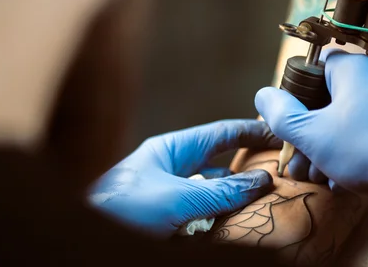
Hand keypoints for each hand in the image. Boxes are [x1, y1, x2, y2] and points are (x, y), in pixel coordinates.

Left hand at [89, 120, 279, 236]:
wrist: (89, 236)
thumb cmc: (121, 208)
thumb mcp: (177, 198)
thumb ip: (220, 192)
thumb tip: (260, 181)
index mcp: (171, 150)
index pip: (219, 134)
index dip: (250, 132)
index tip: (278, 134)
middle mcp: (171, 168)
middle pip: (218, 163)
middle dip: (247, 167)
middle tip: (278, 170)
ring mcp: (168, 193)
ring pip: (211, 190)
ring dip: (234, 195)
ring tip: (263, 199)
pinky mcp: (166, 218)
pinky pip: (201, 213)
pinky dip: (218, 216)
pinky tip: (232, 223)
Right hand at [255, 51, 367, 225]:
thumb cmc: (367, 150)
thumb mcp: (311, 134)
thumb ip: (281, 114)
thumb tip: (263, 96)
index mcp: (354, 68)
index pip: (314, 67)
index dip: (296, 93)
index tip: (290, 119)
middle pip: (331, 98)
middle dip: (310, 132)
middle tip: (301, 158)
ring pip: (351, 118)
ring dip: (329, 146)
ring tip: (320, 174)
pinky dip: (355, 150)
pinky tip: (344, 179)